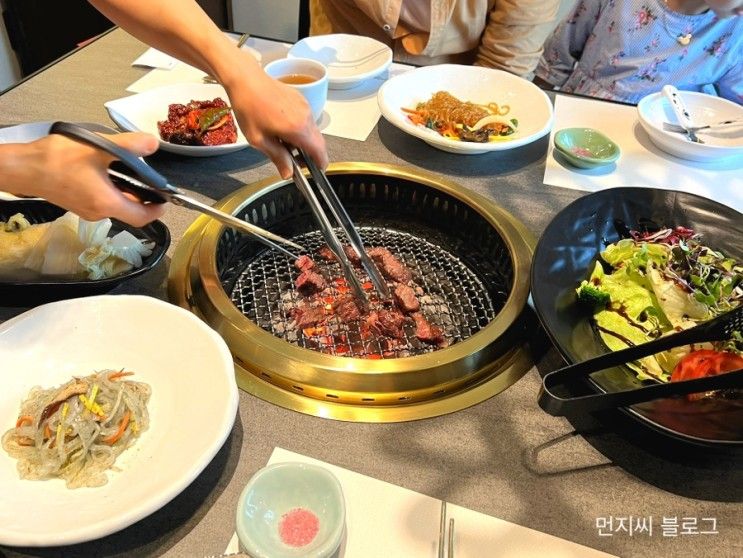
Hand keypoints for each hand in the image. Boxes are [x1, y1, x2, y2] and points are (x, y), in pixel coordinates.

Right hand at [7, 132, 164, 226]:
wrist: (23, 167)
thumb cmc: (57, 159)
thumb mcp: (98, 148)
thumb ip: (128, 146)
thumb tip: (152, 144)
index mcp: (107, 203)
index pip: (142, 217)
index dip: (157, 210)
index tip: (166, 199)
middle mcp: (98, 212)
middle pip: (130, 212)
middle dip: (143, 198)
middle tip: (150, 180)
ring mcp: (86, 210)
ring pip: (116, 206)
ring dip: (126, 193)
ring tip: (130, 172)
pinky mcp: (77, 204)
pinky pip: (102, 201)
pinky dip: (111, 191)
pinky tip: (108, 172)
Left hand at [221, 53, 327, 178]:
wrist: (245, 79)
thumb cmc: (249, 108)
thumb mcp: (259, 140)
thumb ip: (278, 158)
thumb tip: (288, 173)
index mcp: (299, 129)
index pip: (320, 152)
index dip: (320, 164)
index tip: (315, 171)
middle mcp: (307, 117)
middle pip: (318, 142)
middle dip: (310, 154)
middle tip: (293, 160)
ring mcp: (305, 106)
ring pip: (312, 131)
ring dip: (304, 140)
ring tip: (283, 142)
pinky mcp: (301, 99)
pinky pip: (306, 119)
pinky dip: (300, 128)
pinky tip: (282, 127)